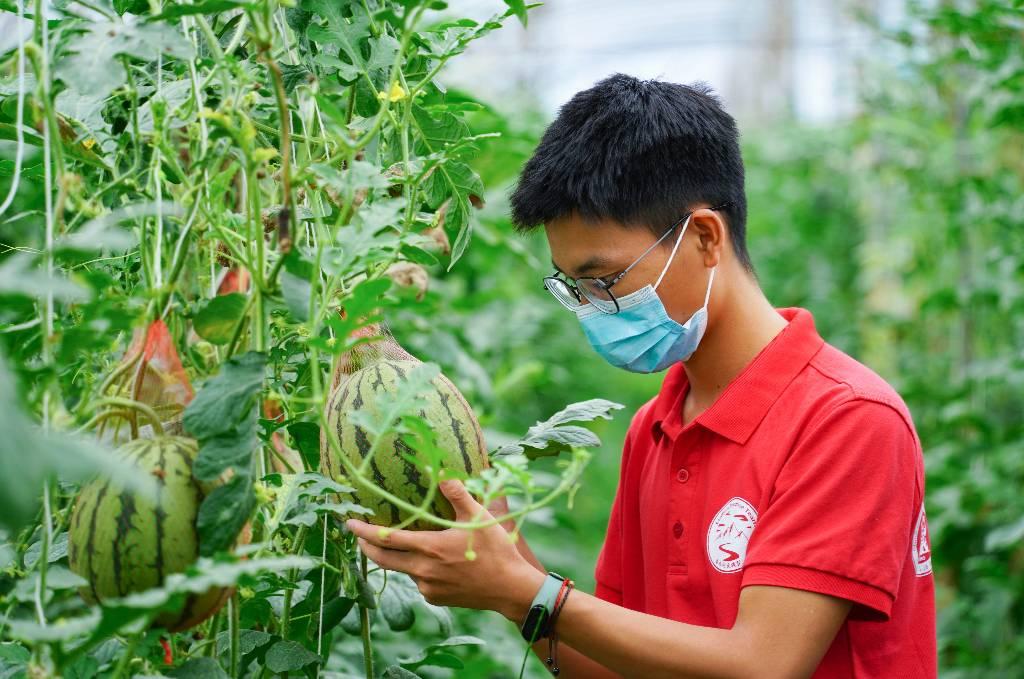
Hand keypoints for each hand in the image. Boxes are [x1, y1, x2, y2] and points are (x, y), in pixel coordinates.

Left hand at [345, 479, 544, 621]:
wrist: (510, 589)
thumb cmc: (496, 550)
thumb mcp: (479, 516)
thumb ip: (457, 494)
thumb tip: (441, 473)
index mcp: (429, 547)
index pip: (386, 538)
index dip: (364, 531)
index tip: (349, 523)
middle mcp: (423, 570)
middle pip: (383, 559)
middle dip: (367, 546)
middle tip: (357, 536)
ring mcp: (428, 588)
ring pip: (403, 570)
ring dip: (395, 558)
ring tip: (395, 545)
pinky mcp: (436, 599)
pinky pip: (420, 583)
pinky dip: (418, 571)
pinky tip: (432, 564)